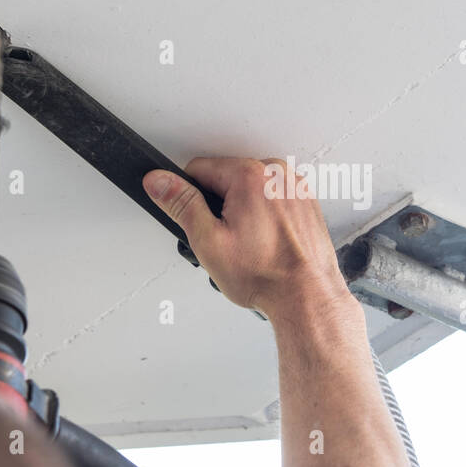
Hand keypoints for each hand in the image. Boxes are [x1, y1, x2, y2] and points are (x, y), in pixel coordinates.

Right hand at [143, 157, 350, 323]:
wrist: (306, 297)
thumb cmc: (266, 276)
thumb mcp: (208, 240)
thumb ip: (181, 204)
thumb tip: (159, 181)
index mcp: (250, 175)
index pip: (198, 169)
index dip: (190, 198)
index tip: (199, 221)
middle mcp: (276, 174)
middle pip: (226, 179)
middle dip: (219, 207)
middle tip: (228, 241)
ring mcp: (294, 188)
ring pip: (250, 191)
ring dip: (243, 212)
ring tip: (251, 245)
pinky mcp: (305, 203)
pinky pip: (273, 200)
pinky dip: (266, 218)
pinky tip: (267, 243)